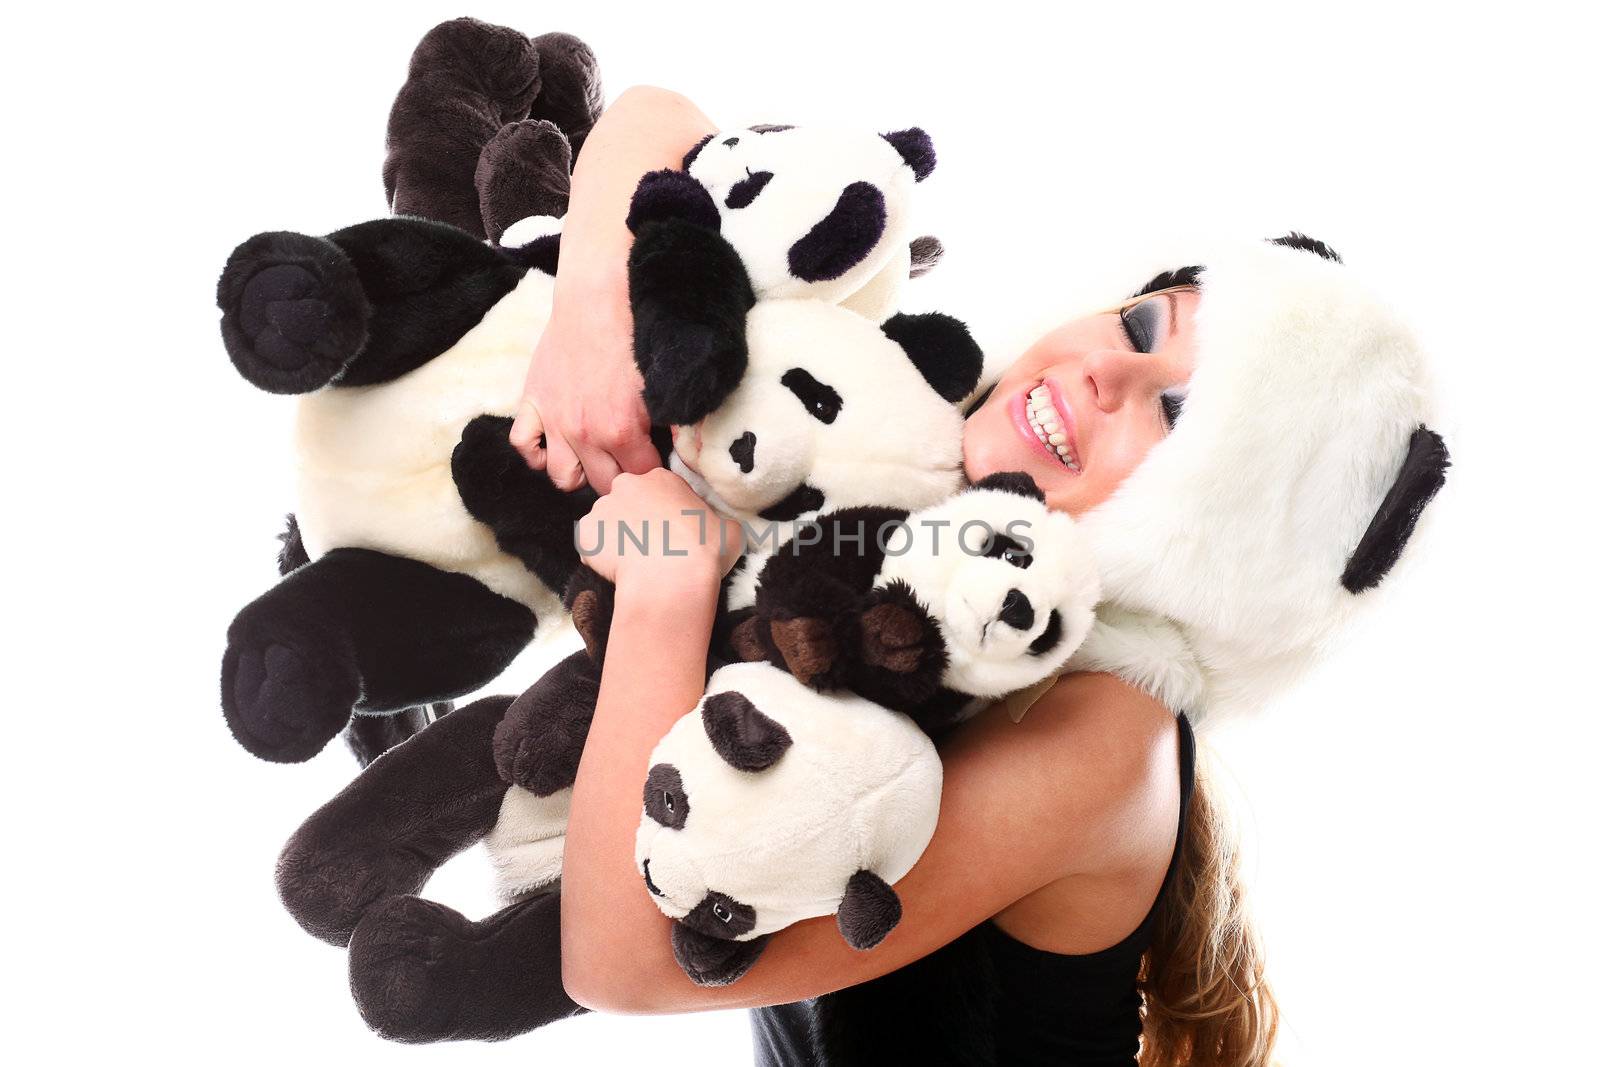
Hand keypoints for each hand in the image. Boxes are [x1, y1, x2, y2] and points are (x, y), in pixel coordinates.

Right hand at [509, 278, 658, 493]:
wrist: (595, 303)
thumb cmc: (633, 339)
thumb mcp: (661, 384)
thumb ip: (670, 420)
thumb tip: (681, 443)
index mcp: (621, 431)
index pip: (641, 475)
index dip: (651, 470)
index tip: (654, 461)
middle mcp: (585, 434)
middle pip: (604, 484)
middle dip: (620, 479)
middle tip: (627, 464)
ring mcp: (555, 421)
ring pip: (562, 477)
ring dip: (579, 475)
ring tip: (592, 461)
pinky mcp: (533, 403)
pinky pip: (523, 445)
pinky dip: (535, 452)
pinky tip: (551, 446)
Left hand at [575, 468, 742, 590]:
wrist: (672, 579)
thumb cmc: (704, 552)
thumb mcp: (730, 530)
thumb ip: (721, 522)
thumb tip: (723, 529)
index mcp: (661, 478)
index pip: (659, 489)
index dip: (665, 512)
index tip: (672, 532)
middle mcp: (627, 485)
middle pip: (628, 500)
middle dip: (636, 519)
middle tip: (652, 547)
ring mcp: (602, 508)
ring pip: (607, 522)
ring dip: (617, 537)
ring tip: (635, 563)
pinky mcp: (585, 534)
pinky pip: (590, 545)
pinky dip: (600, 557)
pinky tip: (619, 571)